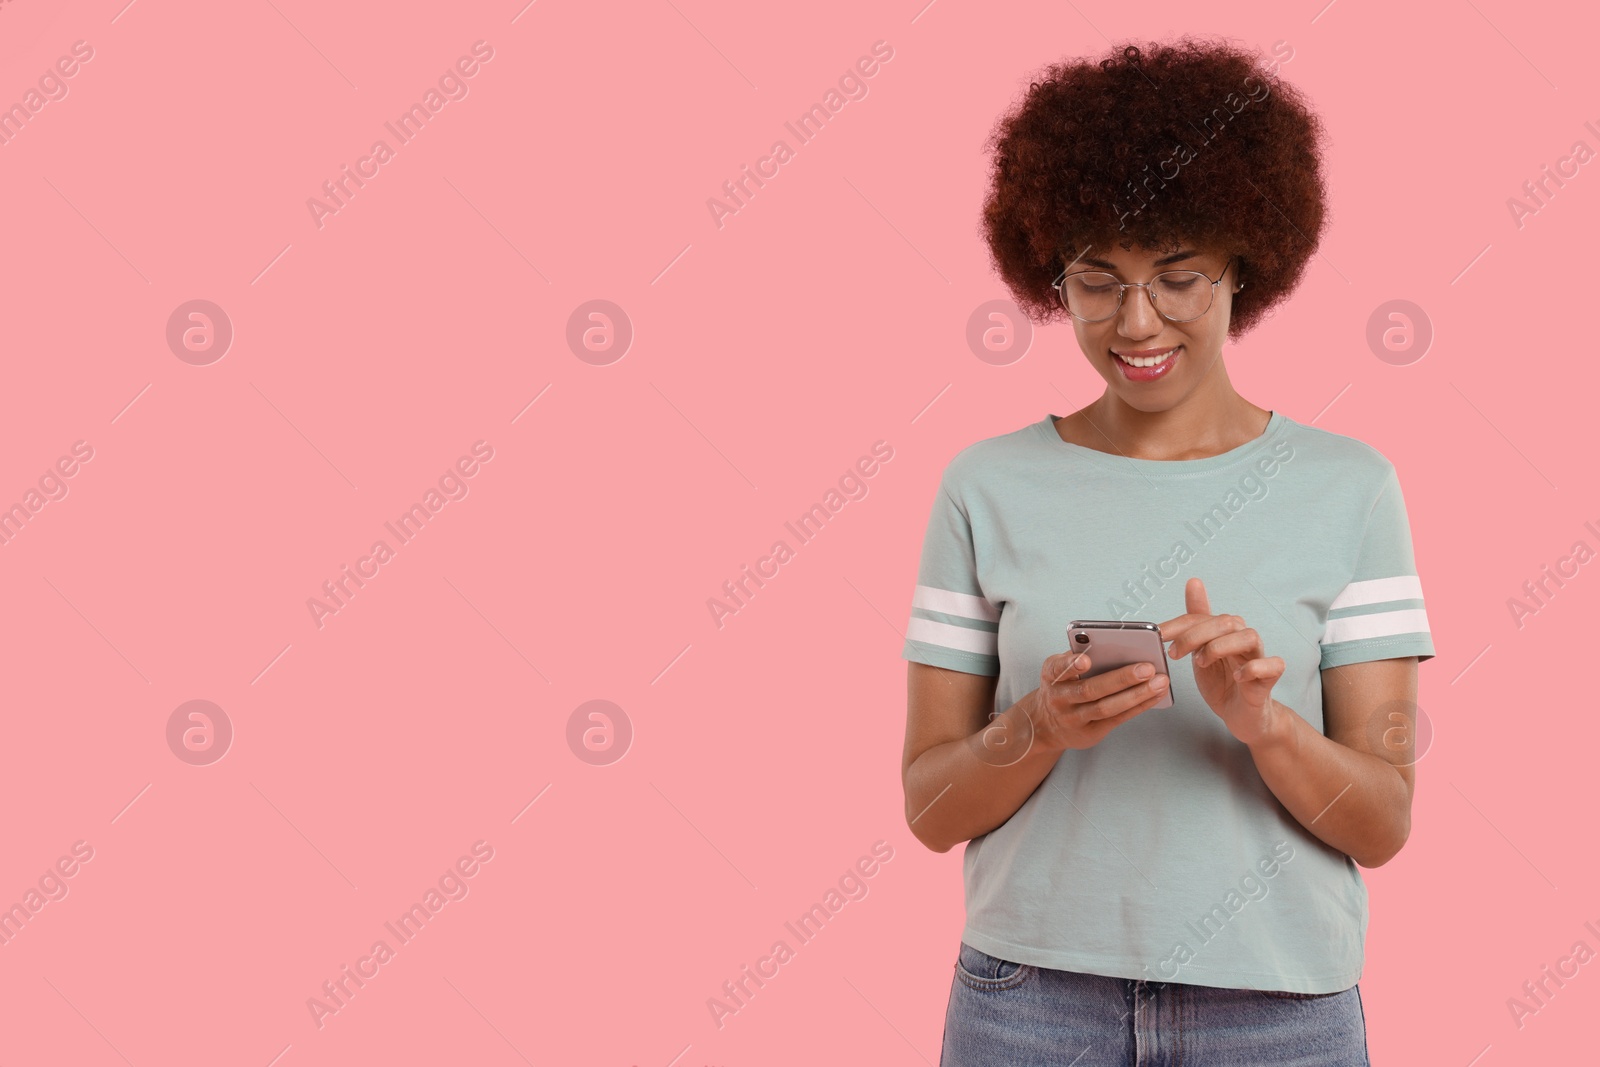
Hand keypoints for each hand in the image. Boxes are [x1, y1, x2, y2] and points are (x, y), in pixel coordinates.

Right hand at [1029, 646, 1170, 752]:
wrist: (1047, 724)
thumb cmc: (1061, 687)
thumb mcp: (1060, 669)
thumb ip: (1079, 657)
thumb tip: (1115, 645)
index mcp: (1051, 676)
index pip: (1058, 669)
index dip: (1070, 665)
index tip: (1086, 660)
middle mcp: (1059, 699)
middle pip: (1090, 690)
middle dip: (1121, 679)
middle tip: (1146, 668)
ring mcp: (1074, 719)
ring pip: (1107, 707)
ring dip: (1137, 694)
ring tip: (1159, 682)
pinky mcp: (1090, 733)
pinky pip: (1118, 718)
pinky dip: (1139, 706)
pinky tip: (1155, 695)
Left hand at [1157, 577, 1285, 744]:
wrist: (1242, 715)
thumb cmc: (1222, 682)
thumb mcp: (1201, 651)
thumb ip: (1194, 624)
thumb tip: (1193, 582)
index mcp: (1224, 632)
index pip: (1201, 617)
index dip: (1178, 625)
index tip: (1158, 635)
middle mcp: (1243, 639)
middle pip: (1225, 622)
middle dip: (1195, 635)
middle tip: (1175, 653)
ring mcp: (1258, 657)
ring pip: (1249, 636)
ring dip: (1221, 647)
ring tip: (1203, 662)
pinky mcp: (1270, 678)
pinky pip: (1272, 664)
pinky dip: (1253, 668)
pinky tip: (1237, 677)